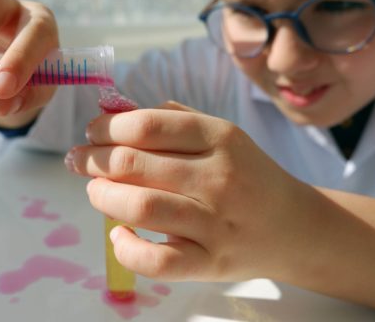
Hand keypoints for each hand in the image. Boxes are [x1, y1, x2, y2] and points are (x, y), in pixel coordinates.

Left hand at [65, 101, 320, 281]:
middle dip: (93, 160)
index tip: (92, 132)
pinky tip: (118, 235)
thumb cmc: (248, 175)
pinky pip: (159, 261)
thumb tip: (114, 113)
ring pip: (141, 207)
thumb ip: (172, 120)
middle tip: (79, 161)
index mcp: (220, 137)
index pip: (147, 125)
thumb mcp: (221, 136)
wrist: (295, 227)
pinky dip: (127, 249)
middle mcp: (218, 177)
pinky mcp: (211, 263)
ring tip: (95, 191)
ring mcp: (216, 223)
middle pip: (134, 163)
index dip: (106, 127)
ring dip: (103, 197)